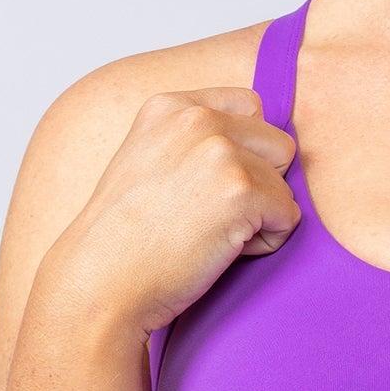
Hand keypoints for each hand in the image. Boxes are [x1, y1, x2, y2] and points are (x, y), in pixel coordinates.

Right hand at [38, 87, 300, 338]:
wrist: (101, 283)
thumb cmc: (125, 238)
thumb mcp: (148, 160)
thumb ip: (195, 140)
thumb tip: (262, 142)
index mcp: (170, 106)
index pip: (251, 107)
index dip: (246, 152)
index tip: (209, 186)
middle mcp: (197, 119)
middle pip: (278, 145)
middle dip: (259, 183)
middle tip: (207, 216)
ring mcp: (219, 152)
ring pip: (285, 184)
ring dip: (260, 216)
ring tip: (207, 234)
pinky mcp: (241, 191)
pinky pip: (288, 217)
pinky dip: (265, 243)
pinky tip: (218, 250)